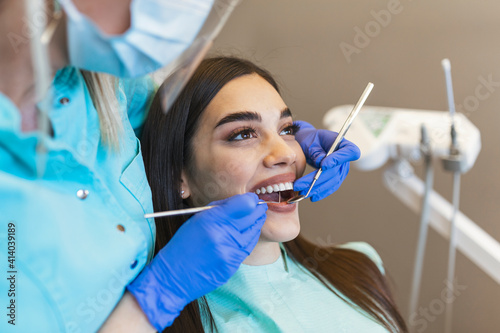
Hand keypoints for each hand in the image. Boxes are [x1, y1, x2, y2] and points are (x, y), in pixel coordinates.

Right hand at [127, 193, 266, 330]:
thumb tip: (241, 202)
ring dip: (257, 223)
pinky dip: (251, 237)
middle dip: (257, 210)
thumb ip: (220, 209)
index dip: (250, 200)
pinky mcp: (232, 265)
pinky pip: (248, 247)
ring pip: (253, 232)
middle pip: (250, 217)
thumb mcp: (196, 220)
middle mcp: (222, 235)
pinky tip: (251, 232)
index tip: (252, 198)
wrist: (174, 277)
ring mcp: (229, 252)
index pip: (241, 205)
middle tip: (260, 206)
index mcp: (210, 220)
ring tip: (257, 217)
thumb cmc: (183, 245)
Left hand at [293, 120, 360, 201]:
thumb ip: (317, 151)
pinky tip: (312, 196)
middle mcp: (345, 158)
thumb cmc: (310, 139)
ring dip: (317, 189)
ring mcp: (342, 170)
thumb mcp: (311, 141)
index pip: (350, 152)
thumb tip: (321, 163)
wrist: (309, 143)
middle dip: (317, 180)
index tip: (323, 165)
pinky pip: (331, 187)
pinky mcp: (336, 178)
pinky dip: (321, 192)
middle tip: (300, 185)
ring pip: (332, 182)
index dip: (339, 159)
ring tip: (301, 192)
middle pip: (335, 171)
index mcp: (342, 144)